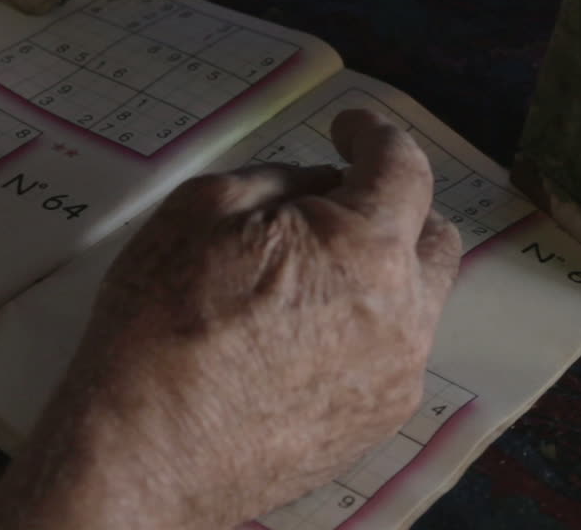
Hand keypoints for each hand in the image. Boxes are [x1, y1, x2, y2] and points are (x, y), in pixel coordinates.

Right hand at [0, 109, 461, 528]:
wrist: (145, 453)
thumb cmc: (162, 322)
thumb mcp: (204, 209)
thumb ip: (281, 180)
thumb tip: (323, 190)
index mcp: (368, 250)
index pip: (404, 169)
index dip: (376, 134)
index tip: (348, 127)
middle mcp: (405, 317)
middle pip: (434, 239)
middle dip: (395, 207)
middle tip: (340, 201)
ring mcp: (396, 380)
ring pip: (415, 304)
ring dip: (381, 272)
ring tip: (313, 277)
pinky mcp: (375, 427)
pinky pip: (390, 356)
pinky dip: (364, 328)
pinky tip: (303, 338)